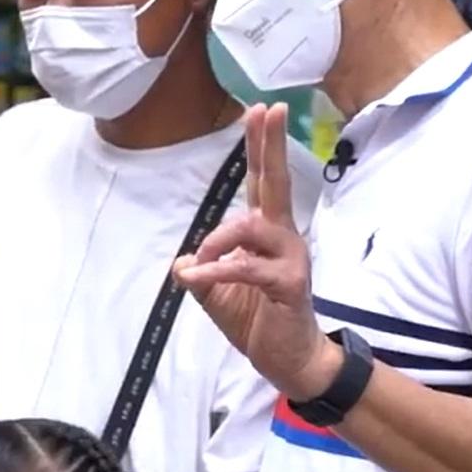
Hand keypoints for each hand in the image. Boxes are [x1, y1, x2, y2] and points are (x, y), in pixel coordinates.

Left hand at [174, 104, 338, 400]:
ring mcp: (290, 258)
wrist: (289, 361)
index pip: (262, 182)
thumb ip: (201, 273)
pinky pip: (247, 267)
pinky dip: (217, 270)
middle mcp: (283, 237)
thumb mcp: (219, 295)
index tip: (259, 110)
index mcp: (267, 233)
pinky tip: (197, 277)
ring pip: (252, 225)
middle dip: (269, 146)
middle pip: (275, 182)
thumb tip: (181, 263)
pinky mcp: (289, 284)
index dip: (260, 147)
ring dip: (218, 239)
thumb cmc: (259, 320)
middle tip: (267, 110)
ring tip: (199, 263)